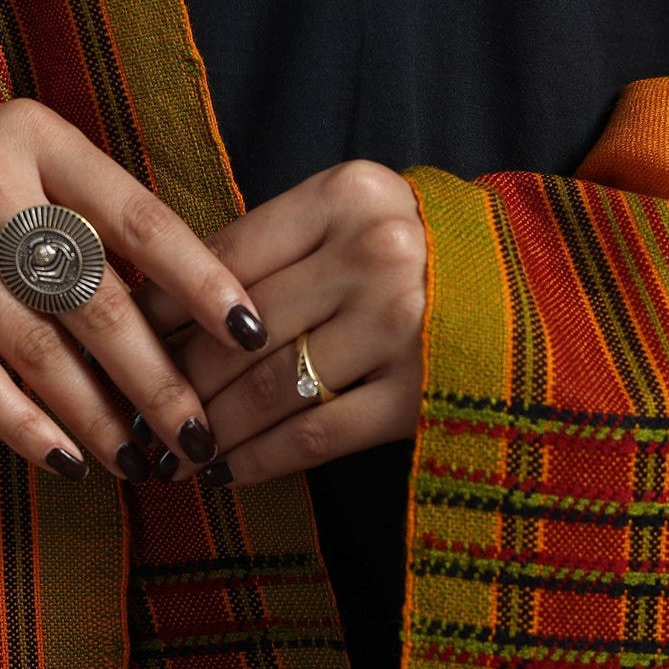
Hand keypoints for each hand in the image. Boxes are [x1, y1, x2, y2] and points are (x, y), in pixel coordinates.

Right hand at [0, 100, 268, 480]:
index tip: (253, 338)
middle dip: (157, 380)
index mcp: (39, 135)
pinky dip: (24, 425)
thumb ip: (91, 224)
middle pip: (96, 297)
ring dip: (99, 417)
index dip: (203, 283)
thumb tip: (189, 318)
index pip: (142, 219)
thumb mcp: (21, 170)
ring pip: (36, 346)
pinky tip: (67, 462)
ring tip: (141, 464)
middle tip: (200, 440)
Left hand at [138, 161, 425, 484]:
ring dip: (207, 429)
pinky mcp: (422, 394)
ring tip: (168, 456)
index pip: (227, 255)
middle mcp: (378, 251)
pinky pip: (315, 433)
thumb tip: (162, 304)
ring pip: (268, 386)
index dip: (163, 309)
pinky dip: (260, 458)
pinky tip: (225, 474)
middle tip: (132, 416)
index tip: (124, 345)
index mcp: (350, 194)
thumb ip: (280, 246)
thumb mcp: (359, 219)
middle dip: (174, 382)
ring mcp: (405, 325)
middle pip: (238, 329)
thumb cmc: (427, 256)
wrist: (544, 295)